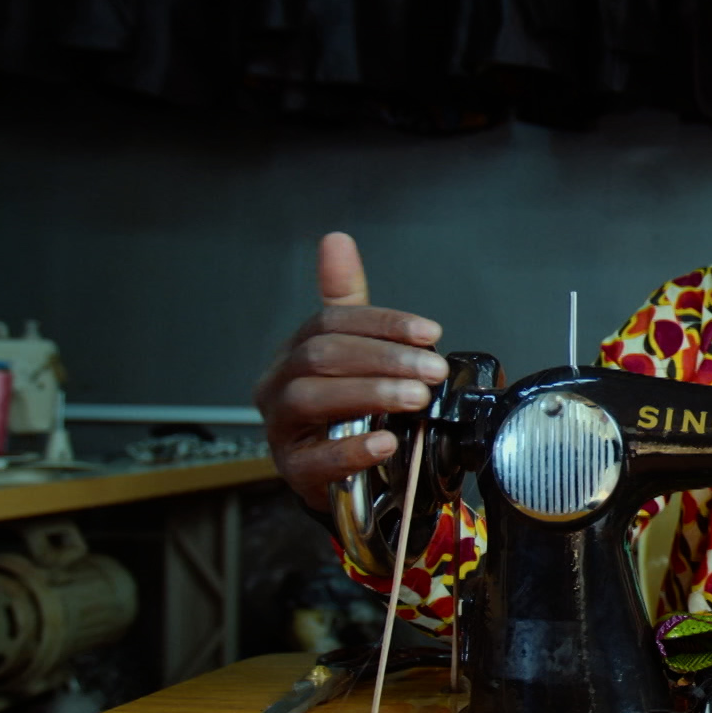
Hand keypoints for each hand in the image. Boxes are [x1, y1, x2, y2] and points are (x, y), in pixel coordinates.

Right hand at [254, 233, 447, 509]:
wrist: (340, 472)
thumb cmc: (345, 406)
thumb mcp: (351, 350)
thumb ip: (346, 300)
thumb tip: (336, 240)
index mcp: (295, 351)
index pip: (330, 322)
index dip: (382, 324)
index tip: (430, 333)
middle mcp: (279, 385)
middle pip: (322, 356)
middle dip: (384, 359)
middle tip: (432, 369)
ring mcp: (281, 428)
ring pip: (312, 398)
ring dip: (371, 394)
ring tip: (416, 398)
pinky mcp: (293, 470)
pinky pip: (315, 459)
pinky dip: (352, 449)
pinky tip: (385, 441)